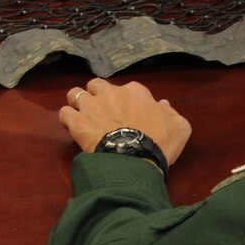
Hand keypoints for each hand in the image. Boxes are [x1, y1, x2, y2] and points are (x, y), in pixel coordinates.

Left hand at [58, 77, 190, 163]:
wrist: (136, 159)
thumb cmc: (160, 142)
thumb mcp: (179, 127)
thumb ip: (171, 113)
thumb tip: (163, 104)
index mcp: (135, 91)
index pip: (127, 89)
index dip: (125, 101)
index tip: (127, 114)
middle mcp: (111, 93)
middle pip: (96, 85)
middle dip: (96, 95)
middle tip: (101, 111)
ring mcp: (91, 106)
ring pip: (75, 94)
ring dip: (77, 103)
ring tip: (82, 115)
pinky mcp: (77, 122)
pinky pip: (64, 113)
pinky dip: (67, 119)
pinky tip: (71, 127)